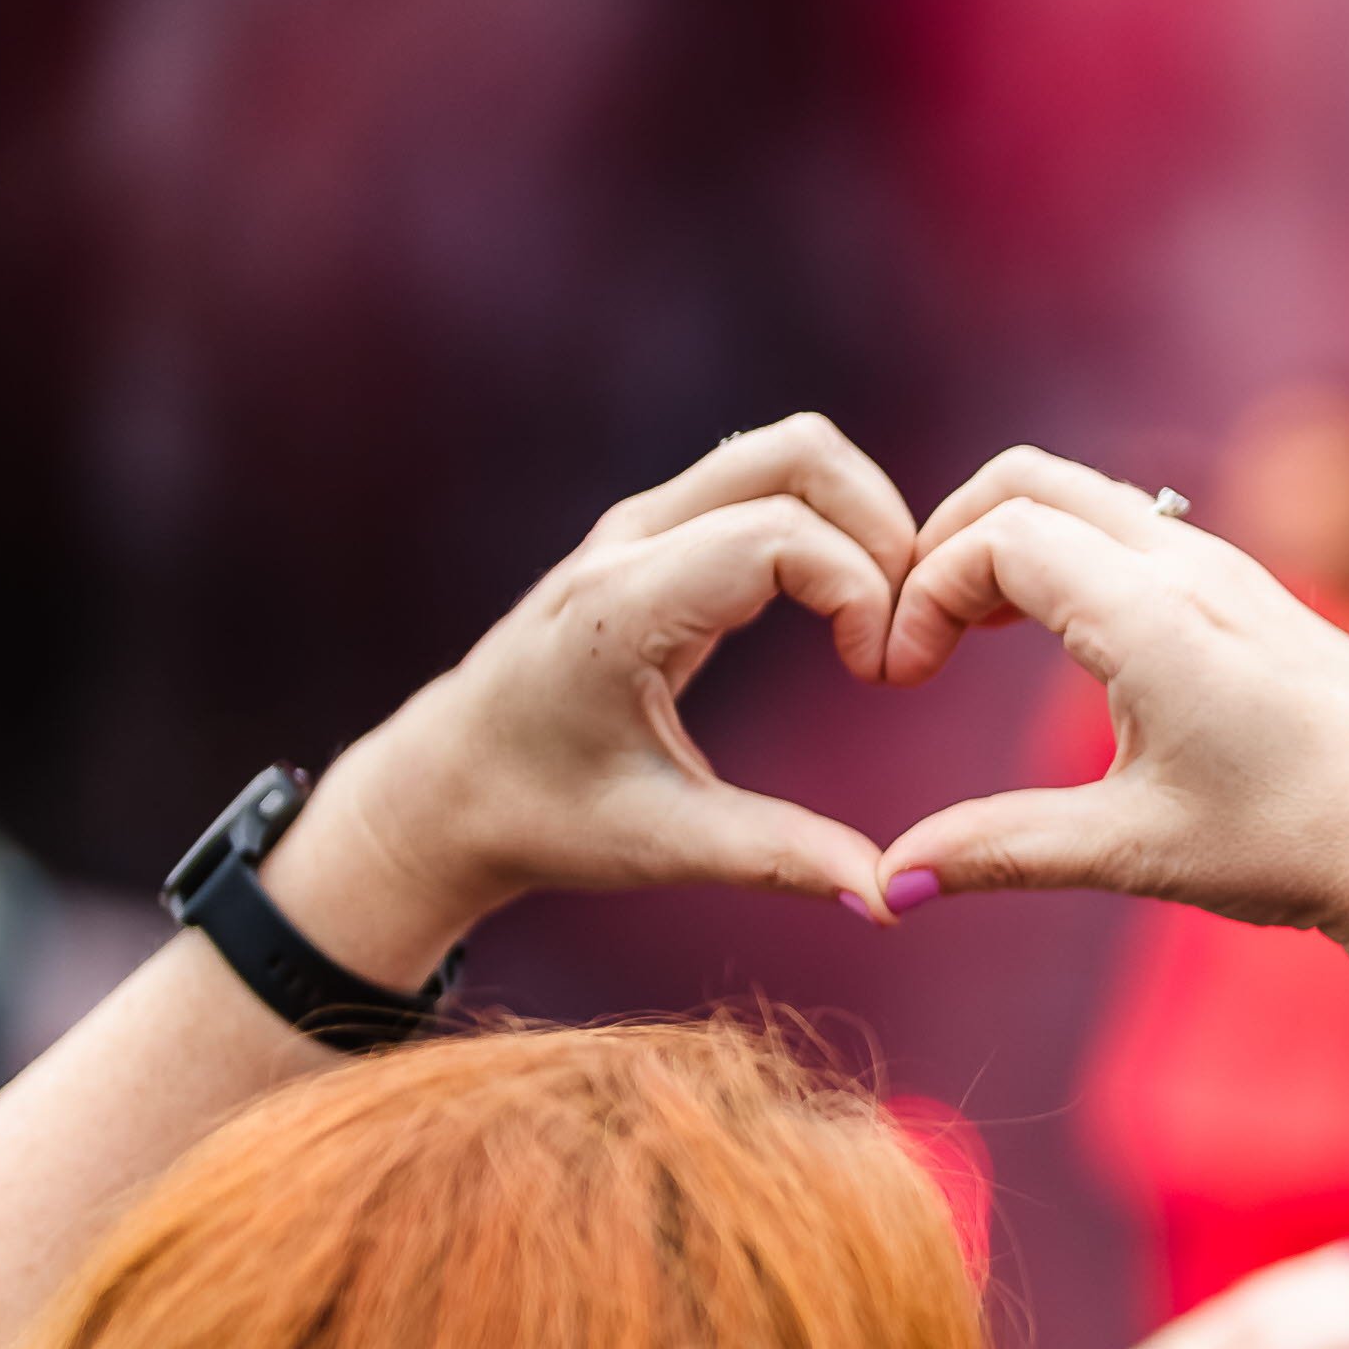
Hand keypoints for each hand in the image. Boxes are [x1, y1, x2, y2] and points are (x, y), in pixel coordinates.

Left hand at [268, 417, 921, 976]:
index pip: (782, 535)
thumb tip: (890, 896)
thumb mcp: (662, 844)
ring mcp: (639, 523)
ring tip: (878, 618)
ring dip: (861, 518)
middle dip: (884, 529)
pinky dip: (827, 522)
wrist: (446, 785)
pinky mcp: (654, 532)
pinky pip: (765, 481)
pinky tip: (841, 609)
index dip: (862, 592)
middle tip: (902, 630)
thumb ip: (779, 858)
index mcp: (624, 606)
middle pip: (799, 453)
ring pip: (787, 453)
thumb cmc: (539, 815)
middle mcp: (630, 539)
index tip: (878, 676)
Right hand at [862, 445, 1348, 974]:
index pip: (994, 541)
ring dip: (1009, 544)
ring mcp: (1229, 567)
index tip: (902, 677)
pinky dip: (1069, 556)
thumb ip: (1002, 851)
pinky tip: (1055, 639)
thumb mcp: (1133, 851)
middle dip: (947, 541)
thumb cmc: (1295, 844)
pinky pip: (1133, 530)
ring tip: (967, 638)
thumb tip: (889, 886)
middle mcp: (1190, 566)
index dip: (922, 596)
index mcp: (1151, 613)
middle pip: (1027, 483)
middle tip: (914, 633)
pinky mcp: (1254, 591)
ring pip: (1085, 499)